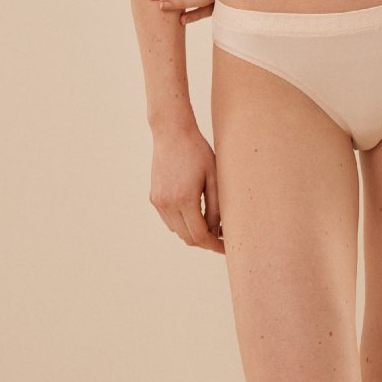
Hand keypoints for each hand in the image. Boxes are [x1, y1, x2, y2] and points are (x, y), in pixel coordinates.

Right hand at [149, 123, 224, 253]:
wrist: (172, 133)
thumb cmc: (197, 152)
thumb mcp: (213, 177)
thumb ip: (216, 206)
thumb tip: (217, 230)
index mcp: (184, 200)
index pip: (200, 235)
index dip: (214, 245)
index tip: (227, 248)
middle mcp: (167, 204)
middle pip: (188, 237)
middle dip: (206, 241)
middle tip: (222, 238)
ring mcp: (158, 202)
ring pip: (177, 231)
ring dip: (193, 233)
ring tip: (211, 225)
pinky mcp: (154, 198)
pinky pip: (169, 220)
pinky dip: (182, 223)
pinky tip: (196, 214)